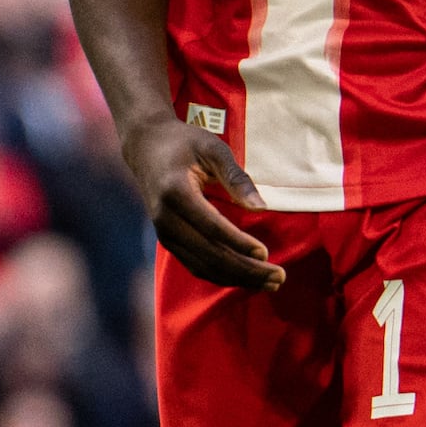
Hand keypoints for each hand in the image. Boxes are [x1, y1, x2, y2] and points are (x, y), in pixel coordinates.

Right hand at [125, 115, 283, 290]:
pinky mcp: (167, 240)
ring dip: (238, 279)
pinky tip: (246, 278)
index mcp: (175, 193)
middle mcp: (165, 219)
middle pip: (209, 254)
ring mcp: (164, 233)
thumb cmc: (183, 142)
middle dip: (246, 270)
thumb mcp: (212, 148)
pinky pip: (196, 265)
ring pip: (203, 266)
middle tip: (279, 277)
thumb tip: (261, 207)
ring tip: (270, 284)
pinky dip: (223, 276)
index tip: (266, 254)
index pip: (211, 228)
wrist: (146, 148)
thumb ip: (236, 177)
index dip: (239, 243)